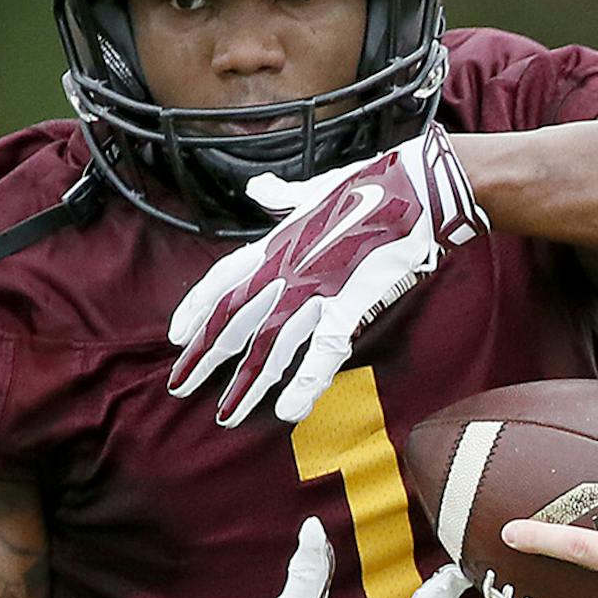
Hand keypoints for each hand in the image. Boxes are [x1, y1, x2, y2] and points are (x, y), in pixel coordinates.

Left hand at [167, 123, 486, 425]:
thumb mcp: (317, 188)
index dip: (196, 309)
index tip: (177, 337)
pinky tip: (288, 412)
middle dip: (206, 356)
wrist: (420, 188)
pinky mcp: (352, 305)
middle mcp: (288, 269)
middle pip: (235, 321)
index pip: (223, 280)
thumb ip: (284, 197)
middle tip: (180, 387)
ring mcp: (318, 289)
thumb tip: (258, 188)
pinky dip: (306, 383)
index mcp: (279, 241)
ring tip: (228, 414)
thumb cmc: (372, 183)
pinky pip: (323, 352)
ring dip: (247, 384)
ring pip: (272, 346)